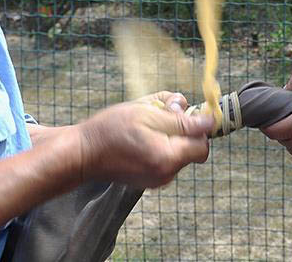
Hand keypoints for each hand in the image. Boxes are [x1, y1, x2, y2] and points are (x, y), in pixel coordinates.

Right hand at [74, 92, 212, 187]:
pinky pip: (166, 158)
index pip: (203, 145)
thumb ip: (180, 119)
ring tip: (145, 123)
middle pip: (191, 148)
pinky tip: (141, 137)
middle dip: (182, 128)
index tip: (184, 112)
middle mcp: (166, 174)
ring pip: (178, 151)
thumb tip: (209, 122)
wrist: (82, 153)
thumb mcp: (146, 113)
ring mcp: (157, 179)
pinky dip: (159, 145)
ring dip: (169, 134)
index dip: (198, 126)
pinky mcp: (149, 180)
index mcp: (168, 158)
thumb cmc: (110, 130)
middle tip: (159, 113)